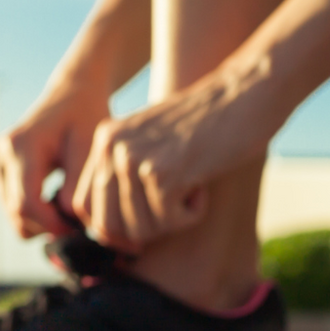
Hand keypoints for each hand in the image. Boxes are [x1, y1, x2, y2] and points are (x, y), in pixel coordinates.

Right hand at [0, 81, 112, 239]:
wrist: (72, 95)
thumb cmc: (85, 118)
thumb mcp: (90, 148)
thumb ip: (77, 186)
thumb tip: (64, 221)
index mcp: (21, 145)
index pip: (26, 204)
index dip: (52, 225)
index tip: (78, 230)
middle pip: (17, 214)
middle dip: (49, 225)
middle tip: (79, 219)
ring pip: (13, 215)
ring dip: (42, 219)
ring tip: (68, 202)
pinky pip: (12, 206)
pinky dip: (34, 210)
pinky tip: (54, 195)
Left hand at [70, 63, 275, 250]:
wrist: (245, 94)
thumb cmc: (207, 125)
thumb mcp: (154, 143)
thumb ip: (125, 177)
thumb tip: (105, 236)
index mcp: (105, 139)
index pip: (84, 206)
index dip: (111, 230)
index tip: (141, 231)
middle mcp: (112, 147)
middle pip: (108, 225)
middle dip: (144, 230)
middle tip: (174, 206)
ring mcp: (133, 159)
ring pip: (140, 229)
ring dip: (171, 220)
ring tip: (192, 186)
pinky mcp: (161, 173)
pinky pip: (170, 222)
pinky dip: (193, 213)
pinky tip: (202, 184)